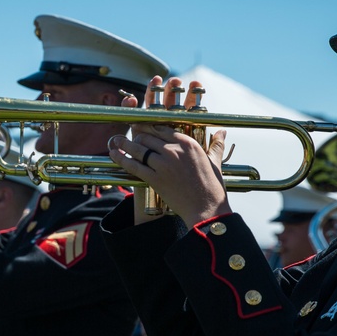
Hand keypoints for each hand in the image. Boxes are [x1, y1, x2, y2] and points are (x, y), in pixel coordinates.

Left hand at [108, 76, 231, 226]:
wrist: (206, 209)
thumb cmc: (212, 187)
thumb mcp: (215, 162)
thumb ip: (216, 145)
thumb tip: (222, 132)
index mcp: (188, 143)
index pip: (163, 128)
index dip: (150, 127)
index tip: (143, 126)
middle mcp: (174, 150)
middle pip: (148, 136)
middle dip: (136, 134)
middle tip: (128, 135)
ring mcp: (163, 164)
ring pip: (139, 148)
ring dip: (125, 143)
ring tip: (117, 141)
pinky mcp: (155, 178)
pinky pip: (134, 166)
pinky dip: (122, 159)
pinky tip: (114, 154)